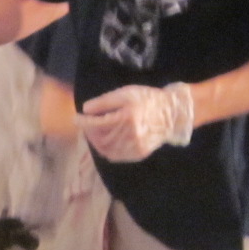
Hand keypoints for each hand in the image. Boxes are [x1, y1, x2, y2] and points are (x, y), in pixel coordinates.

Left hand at [76, 83, 195, 161]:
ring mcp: (135, 147)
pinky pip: (116, 156)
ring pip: (106, 150)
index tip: (76, 118)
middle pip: (100, 139)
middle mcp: (131, 135)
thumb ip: (105, 101)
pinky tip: (105, 141)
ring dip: (96, 142)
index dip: (84, 122)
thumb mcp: (125, 93)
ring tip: (94, 133)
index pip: (98, 124)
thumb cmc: (147, 99)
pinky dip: (106, 150)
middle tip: (86, 125)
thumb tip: (85, 109)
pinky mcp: (139, 154)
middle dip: (89, 133)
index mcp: (127, 117)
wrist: (171, 114)